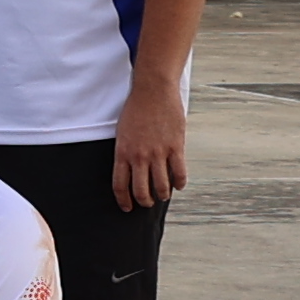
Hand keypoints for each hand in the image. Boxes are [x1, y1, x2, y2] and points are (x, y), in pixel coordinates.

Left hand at [114, 77, 191, 211]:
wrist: (152, 91)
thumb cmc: (136, 110)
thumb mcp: (123, 132)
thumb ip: (127, 151)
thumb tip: (131, 169)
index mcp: (122, 153)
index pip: (120, 185)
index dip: (123, 200)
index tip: (127, 207)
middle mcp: (139, 156)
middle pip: (141, 191)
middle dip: (144, 201)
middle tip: (148, 203)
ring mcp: (157, 153)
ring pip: (161, 186)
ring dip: (163, 195)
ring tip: (164, 195)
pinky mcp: (175, 147)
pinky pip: (179, 173)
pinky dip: (179, 183)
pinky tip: (179, 185)